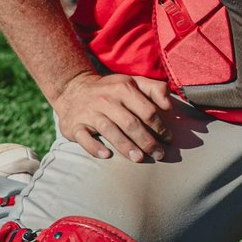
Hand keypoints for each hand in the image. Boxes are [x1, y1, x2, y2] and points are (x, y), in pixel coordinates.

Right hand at [52, 71, 172, 161]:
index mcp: (123, 88)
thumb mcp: (132, 82)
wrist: (72, 88)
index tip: (168, 139)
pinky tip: (106, 155)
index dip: (160, 126)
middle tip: (159, 154)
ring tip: (139, 159)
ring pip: (110, 131)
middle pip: (131, 123)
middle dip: (147, 141)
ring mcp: (89, 112)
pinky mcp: (74, 125)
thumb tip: (169, 106)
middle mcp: (106, 100)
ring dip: (125, 146)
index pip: (147, 110)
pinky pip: (84, 138)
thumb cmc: (110, 90)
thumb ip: (155, 89)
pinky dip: (94, 147)